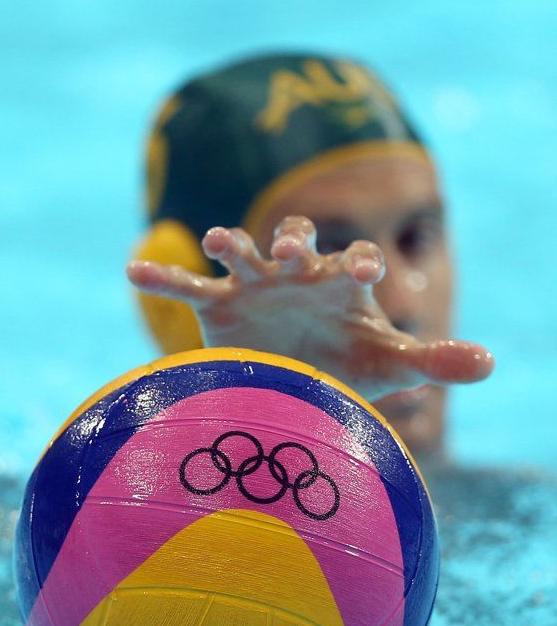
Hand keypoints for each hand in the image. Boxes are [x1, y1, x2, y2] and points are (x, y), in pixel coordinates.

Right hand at [126, 215, 493, 401]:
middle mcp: (297, 275)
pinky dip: (162, 278)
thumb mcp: (387, 365)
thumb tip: (492, 363)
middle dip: (295, 242)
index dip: (357, 261)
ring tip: (220, 242)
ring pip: (241, 252)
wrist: (294, 384)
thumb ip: (433, 359)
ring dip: (231, 243)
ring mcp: (256, 285)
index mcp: (339, 283)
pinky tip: (132, 270)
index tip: (363, 269)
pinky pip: (187, 287)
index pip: (351, 261)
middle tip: (295, 251)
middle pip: (295, 241)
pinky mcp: (218, 305)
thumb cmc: (346, 368)